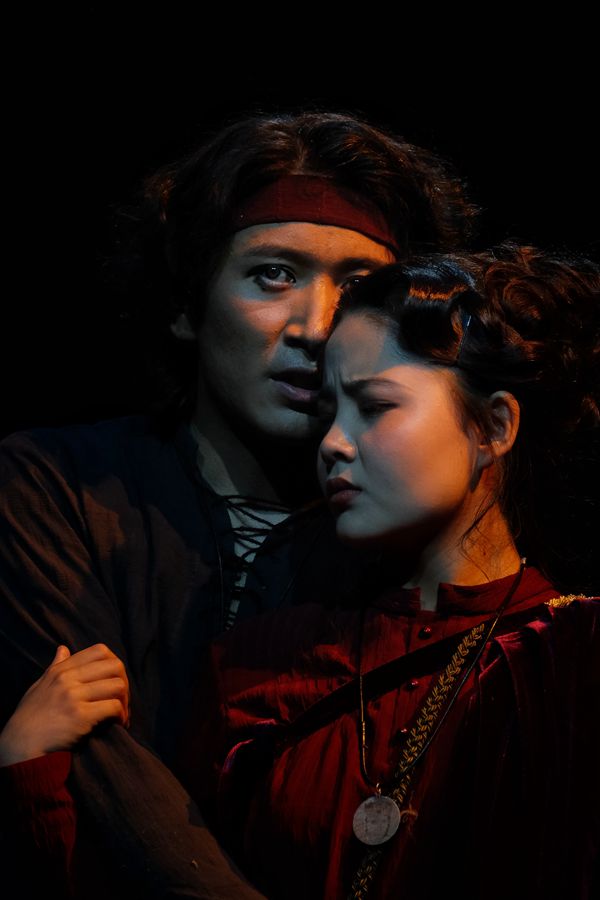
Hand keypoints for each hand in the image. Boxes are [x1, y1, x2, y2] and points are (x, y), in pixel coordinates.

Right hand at [0, 643, 129, 765]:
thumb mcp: (39, 685)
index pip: (100, 651)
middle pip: (115, 666)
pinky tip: (118, 724)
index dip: (114, 664)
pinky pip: (113, 707)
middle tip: (122, 699)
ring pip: (117, 686)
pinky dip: (121, 715)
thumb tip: (63, 648)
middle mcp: (68, 679)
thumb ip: (55, 666)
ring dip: (126, 701)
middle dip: (125, 682)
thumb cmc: (30, 717)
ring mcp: (74, 697)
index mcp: (61, 670)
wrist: (19, 745)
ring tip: (122, 714)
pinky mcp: (80, 716)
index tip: (114, 681)